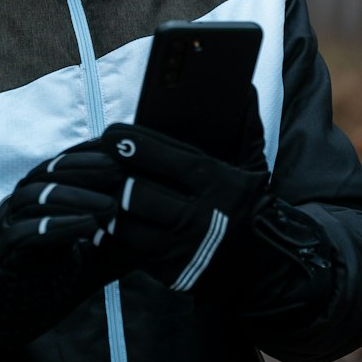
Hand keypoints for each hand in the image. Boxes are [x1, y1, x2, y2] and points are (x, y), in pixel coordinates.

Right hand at [0, 148, 119, 354]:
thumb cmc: (47, 282)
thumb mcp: (92, 257)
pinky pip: (25, 232)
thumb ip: (117, 240)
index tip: (122, 154)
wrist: (4, 319)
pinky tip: (86, 227)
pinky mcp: (0, 253)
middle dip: (84, 168)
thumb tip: (159, 227)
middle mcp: (20, 206)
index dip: (90, 155)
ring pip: (35, 197)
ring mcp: (7, 226)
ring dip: (74, 197)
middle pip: (48, 173)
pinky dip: (57, 227)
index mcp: (39, 199)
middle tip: (118, 170)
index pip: (62, 165)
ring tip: (109, 205)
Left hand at [47, 122, 272, 293]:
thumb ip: (244, 126)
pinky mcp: (168, 273)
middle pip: (138, 194)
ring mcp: (182, 250)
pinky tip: (101, 215)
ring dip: (106, 203)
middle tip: (95, 161)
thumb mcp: (253, 166)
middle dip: (112, 176)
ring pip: (126, 224)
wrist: (266, 268)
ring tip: (94, 187)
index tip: (111, 135)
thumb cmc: (253, 207)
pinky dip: (109, 232)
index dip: (135, 146)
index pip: (169, 160)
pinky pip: (125, 250)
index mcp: (219, 186)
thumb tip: (243, 88)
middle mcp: (200, 220)